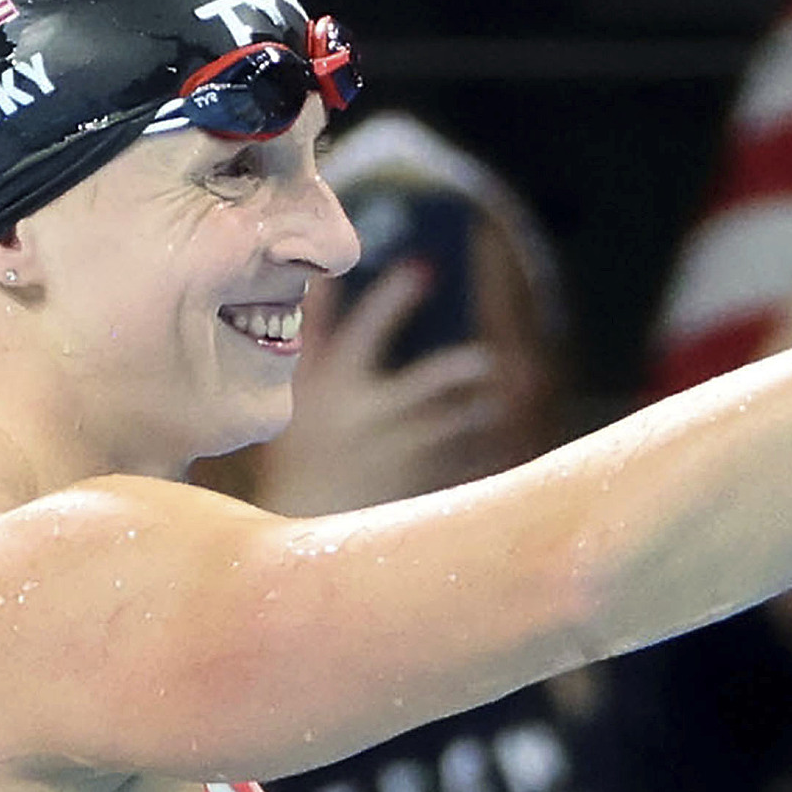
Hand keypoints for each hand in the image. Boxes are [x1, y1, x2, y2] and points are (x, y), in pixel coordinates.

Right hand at [248, 265, 518, 514]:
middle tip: (486, 359)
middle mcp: (363, 417)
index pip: (364, 329)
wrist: (303, 524)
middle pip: (426, 382)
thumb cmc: (302, 448)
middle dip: (458, 366)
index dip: (393, 297)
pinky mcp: (412, 486)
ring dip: (474, 410)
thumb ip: (313, 337)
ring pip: (449, 423)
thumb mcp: (299, 390)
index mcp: (329, 387)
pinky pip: (456, 464)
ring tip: (492, 400)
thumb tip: (324, 283)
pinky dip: (474, 452)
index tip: (423, 267)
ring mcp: (391, 454)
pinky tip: (486, 443)